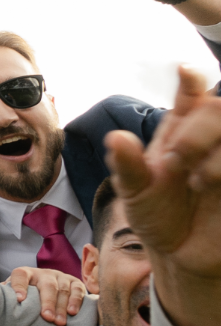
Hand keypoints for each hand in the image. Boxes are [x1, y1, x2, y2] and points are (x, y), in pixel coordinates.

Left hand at [7, 266, 86, 325]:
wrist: (46, 288)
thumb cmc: (27, 296)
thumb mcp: (14, 295)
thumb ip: (6, 298)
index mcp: (26, 274)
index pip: (20, 276)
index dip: (19, 286)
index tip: (19, 300)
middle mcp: (44, 273)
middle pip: (47, 285)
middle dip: (47, 302)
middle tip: (47, 318)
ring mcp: (61, 276)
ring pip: (63, 289)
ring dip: (62, 306)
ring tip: (59, 322)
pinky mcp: (75, 282)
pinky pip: (78, 289)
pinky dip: (76, 301)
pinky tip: (72, 313)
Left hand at [104, 67, 220, 325]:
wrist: (180, 253)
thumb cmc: (157, 214)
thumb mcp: (135, 192)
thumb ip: (128, 165)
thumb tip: (116, 138)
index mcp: (180, 131)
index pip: (191, 96)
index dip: (191, 81)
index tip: (185, 71)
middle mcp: (210, 139)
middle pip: (217, 110)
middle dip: (198, 133)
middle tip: (176, 161)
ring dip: (216, 157)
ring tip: (198, 181)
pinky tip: (214, 188)